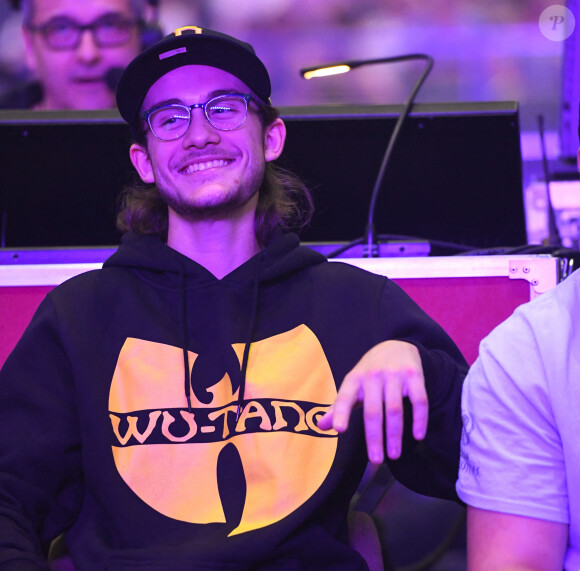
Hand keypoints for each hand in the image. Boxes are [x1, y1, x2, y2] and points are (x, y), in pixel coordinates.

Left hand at [317, 340, 427, 462]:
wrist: (395, 345)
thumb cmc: (369, 372)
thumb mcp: (352, 385)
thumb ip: (338, 407)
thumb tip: (320, 426)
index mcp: (354, 379)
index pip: (345, 397)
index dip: (341, 413)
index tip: (340, 430)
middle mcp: (373, 376)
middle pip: (373, 410)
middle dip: (374, 437)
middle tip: (375, 460)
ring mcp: (395, 375)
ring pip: (395, 409)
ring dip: (395, 434)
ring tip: (394, 455)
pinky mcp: (414, 375)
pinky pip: (419, 400)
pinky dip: (419, 419)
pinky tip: (418, 436)